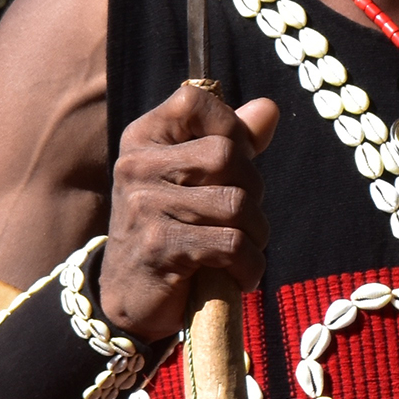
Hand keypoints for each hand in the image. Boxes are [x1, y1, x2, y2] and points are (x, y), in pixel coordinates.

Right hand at [99, 84, 279, 338]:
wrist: (130, 297)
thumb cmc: (171, 227)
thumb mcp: (193, 177)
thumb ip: (231, 140)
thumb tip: (269, 108)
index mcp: (144, 138)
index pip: (195, 101)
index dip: (231, 126)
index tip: (236, 161)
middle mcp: (137, 165)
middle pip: (226, 155)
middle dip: (253, 190)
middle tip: (245, 218)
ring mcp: (146, 206)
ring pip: (236, 203)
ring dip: (256, 234)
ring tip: (244, 249)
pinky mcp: (160, 248)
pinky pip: (232, 245)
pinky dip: (250, 265)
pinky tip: (240, 275)